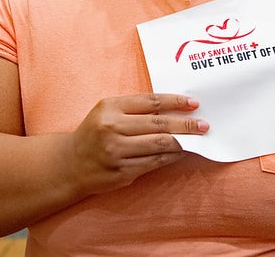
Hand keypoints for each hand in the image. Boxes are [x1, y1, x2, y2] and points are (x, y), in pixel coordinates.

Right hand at [68, 93, 207, 196]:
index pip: (151, 102)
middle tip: (204, 125)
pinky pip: (154, 162)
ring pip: (159, 145)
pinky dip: (171, 156)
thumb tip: (174, 109)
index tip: (194, 104)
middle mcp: (111, 129)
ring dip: (182, 142)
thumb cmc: (95, 133)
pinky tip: (181, 152)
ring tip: (198, 139)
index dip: (175, 102)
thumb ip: (136, 109)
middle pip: (158, 124)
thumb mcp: (108, 112)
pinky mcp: (121, 171)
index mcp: (110, 108)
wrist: (70, 164)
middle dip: (185, 124)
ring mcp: (116, 152)